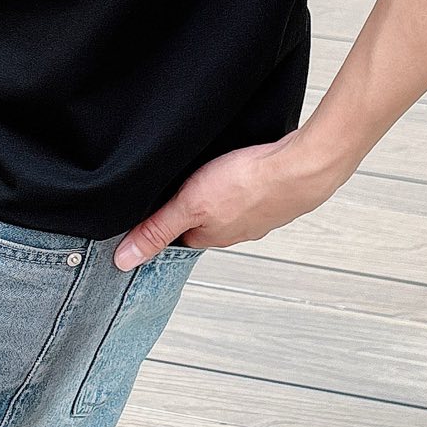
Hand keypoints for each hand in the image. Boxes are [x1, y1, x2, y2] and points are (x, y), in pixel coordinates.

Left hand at [113, 129, 345, 268]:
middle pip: (204, 222)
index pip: (179, 235)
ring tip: (214, 173)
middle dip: (193, 205)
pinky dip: (245, 183)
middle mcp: (235, 231)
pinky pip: (252, 192)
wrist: (303, 167)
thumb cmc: (248, 183)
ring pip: (229, 207)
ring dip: (220, 193)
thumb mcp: (189, 205)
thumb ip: (156, 229)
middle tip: (184, 183)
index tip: (158, 204)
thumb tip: (124, 260)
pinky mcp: (275, 196)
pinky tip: (243, 168)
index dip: (166, 219)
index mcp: (211, 237)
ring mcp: (259, 215)